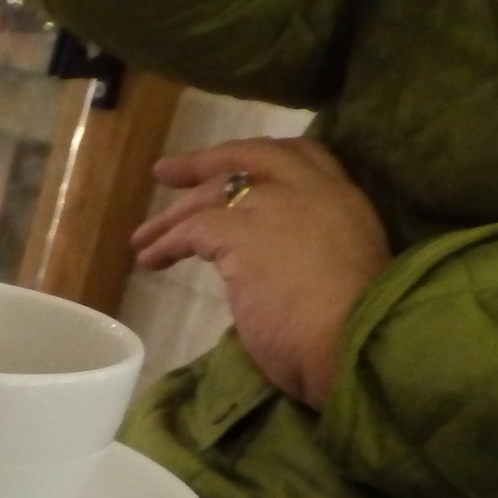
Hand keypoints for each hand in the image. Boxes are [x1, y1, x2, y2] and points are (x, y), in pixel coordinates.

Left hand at [131, 137, 390, 408]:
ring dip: (173, 216)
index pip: (303, 155)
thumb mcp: (338, 274)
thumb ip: (307, 258)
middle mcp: (311, 192)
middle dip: (206, 162)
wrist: (355, 342)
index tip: (231, 166)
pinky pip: (193, 229)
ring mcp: (277, 207)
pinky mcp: (243, 234)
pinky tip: (151, 261)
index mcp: (343, 200)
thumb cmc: (351, 330)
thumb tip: (268, 271)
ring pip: (213, 194)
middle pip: (251, 157)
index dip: (261, 157)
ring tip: (143, 239)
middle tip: (167, 172)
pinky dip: (167, 244)